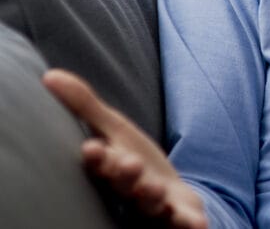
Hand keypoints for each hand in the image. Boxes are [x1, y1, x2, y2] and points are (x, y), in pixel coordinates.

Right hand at [42, 69, 207, 228]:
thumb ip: (86, 107)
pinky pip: (183, 223)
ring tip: (154, 188)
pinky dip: (189, 225)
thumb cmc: (134, 162)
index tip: (91, 148)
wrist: (168, 198)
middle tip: (128, 164)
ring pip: (150, 205)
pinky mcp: (179, 218)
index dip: (98, 157)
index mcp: (112, 168)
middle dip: (124, 175)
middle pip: (124, 185)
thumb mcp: (114, 130)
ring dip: (151, 198)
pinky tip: (198, 224)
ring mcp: (155, 206)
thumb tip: (50, 76)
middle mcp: (130, 190)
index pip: (101, 163)